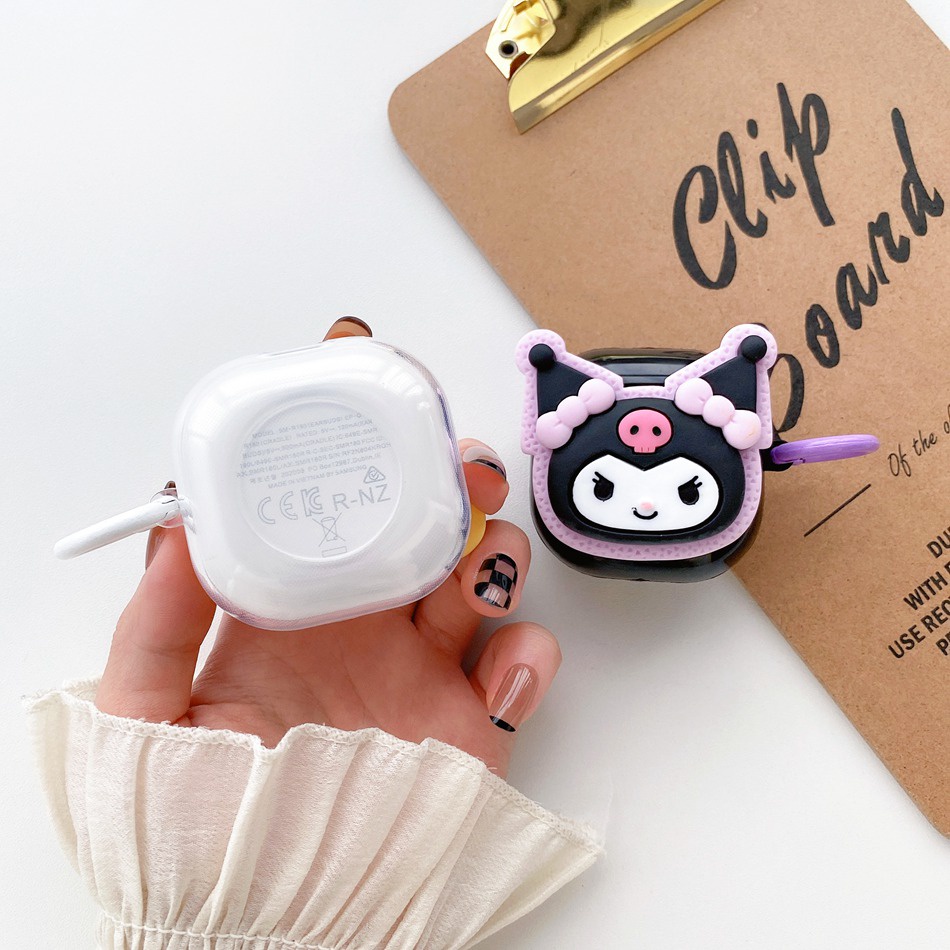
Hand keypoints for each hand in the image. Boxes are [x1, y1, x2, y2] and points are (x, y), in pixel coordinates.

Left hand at [95, 318, 560, 777]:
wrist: (269, 912)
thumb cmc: (197, 814)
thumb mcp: (146, 716)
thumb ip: (155, 621)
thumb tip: (176, 522)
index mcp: (295, 605)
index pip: (329, 503)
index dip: (349, 439)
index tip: (361, 367)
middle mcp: (367, 622)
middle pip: (424, 520)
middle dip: (450, 475)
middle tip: (455, 462)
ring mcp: (425, 666)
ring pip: (486, 572)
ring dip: (498, 550)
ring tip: (477, 566)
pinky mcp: (472, 720)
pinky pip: (525, 667)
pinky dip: (530, 658)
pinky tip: (498, 676)